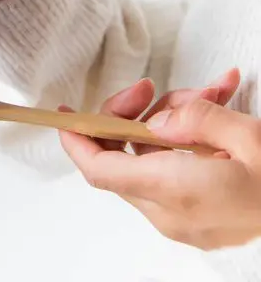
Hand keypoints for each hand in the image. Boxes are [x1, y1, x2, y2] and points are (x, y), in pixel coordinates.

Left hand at [59, 69, 260, 249]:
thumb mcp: (248, 136)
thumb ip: (194, 118)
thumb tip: (159, 118)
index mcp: (176, 191)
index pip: (100, 169)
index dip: (75, 140)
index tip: (65, 114)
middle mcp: (170, 212)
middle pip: (122, 158)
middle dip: (131, 116)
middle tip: (152, 89)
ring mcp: (182, 218)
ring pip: (149, 159)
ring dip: (168, 123)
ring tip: (209, 95)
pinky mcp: (196, 215)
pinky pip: (172, 170)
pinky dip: (184, 140)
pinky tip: (214, 107)